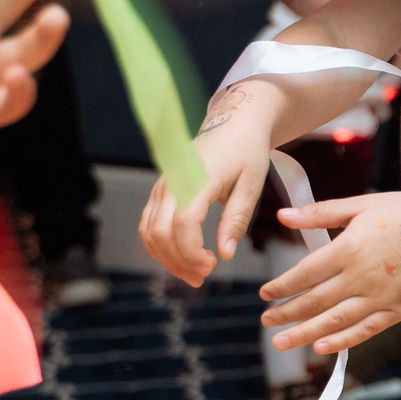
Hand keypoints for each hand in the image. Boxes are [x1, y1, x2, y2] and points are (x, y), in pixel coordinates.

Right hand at [138, 80, 287, 284]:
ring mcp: (162, 185)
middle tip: (203, 276)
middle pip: (159, 231)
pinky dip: (161, 245)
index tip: (211, 266)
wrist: (234, 123)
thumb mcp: (251, 185)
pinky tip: (183, 257)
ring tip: (194, 273)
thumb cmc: (247, 152)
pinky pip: (149, 223)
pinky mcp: (160, 190)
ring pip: (149, 230)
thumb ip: (236, 220)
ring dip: (167, 258)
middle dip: (178, 261)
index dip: (191, 252)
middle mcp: (173, 181)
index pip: (182, 223)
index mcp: (198, 178)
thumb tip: (224, 254)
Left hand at [262, 190, 400, 355]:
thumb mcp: (360, 206)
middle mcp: (362, 277)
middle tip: (266, 321)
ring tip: (280, 342)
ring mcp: (380, 297)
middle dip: (286, 314)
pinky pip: (364, 331)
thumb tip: (283, 215)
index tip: (265, 293)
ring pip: (334, 322)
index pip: (305, 274)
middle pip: (314, 302)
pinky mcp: (397, 310)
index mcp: (349, 249)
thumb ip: (320, 213)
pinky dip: (341, 341)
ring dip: (304, 334)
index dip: (281, 286)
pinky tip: (321, 347)